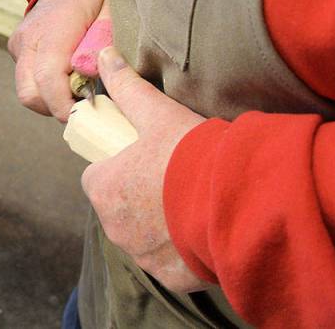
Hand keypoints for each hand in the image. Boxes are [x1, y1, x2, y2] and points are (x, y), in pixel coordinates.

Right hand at [8, 0, 106, 120]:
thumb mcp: (111, 14)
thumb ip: (102, 44)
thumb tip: (90, 75)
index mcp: (54, 29)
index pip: (48, 78)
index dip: (64, 105)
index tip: (86, 114)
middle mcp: (29, 38)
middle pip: (30, 93)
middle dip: (55, 108)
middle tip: (82, 105)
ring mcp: (19, 44)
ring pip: (26, 91)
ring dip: (50, 100)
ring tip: (75, 90)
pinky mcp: (16, 49)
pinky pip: (27, 80)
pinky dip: (45, 87)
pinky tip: (65, 77)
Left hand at [81, 46, 208, 293]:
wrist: (238, 202)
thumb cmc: (191, 156)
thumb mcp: (157, 114)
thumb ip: (127, 87)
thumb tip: (104, 57)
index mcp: (103, 188)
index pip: (97, 178)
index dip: (117, 167)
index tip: (141, 160)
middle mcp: (115, 227)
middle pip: (119, 208)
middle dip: (138, 197)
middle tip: (172, 180)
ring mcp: (142, 255)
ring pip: (141, 236)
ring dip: (158, 224)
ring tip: (190, 203)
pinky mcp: (170, 277)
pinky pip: (168, 262)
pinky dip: (180, 251)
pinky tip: (201, 231)